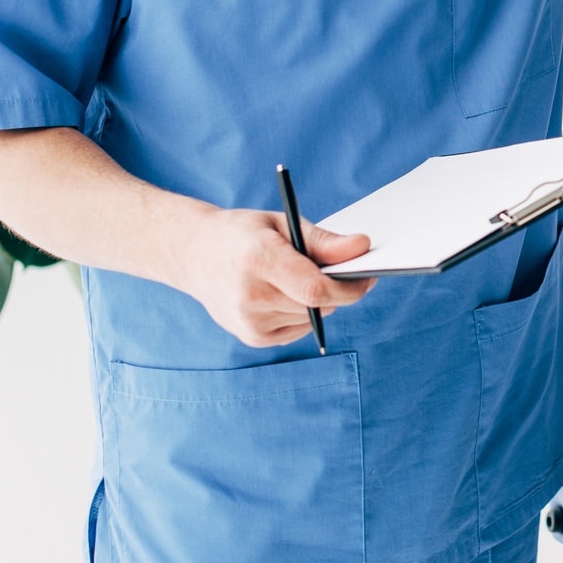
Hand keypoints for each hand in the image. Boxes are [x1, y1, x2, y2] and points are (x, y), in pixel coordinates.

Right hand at [175, 206, 374, 347]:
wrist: (194, 255)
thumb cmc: (243, 234)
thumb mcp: (283, 223)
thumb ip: (324, 241)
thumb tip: (363, 247)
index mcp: (258, 261)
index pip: (316, 289)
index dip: (350, 287)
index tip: (368, 276)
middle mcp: (250, 297)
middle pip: (319, 304)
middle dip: (338, 288)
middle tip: (338, 269)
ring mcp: (249, 323)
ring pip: (313, 317)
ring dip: (318, 300)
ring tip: (295, 276)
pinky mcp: (253, 338)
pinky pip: (300, 327)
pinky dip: (303, 311)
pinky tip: (283, 293)